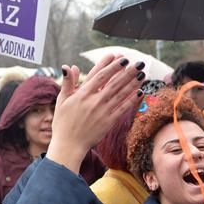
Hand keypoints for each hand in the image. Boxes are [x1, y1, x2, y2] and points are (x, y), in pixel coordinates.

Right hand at [47, 55, 143, 172]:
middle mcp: (93, 101)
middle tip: (138, 62)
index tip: (120, 57)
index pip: (99, 75)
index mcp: (82, 94)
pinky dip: (132, 100)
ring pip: (120, 94)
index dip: (111, 65)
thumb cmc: (63, 123)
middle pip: (114, 82)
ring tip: (142, 73)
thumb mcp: (61, 101)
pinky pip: (123, 109)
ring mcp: (102, 111)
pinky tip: (140, 91)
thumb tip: (68, 66)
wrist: (68, 145)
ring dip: (133, 83)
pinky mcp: (108, 122)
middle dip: (127, 71)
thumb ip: (67, 83)